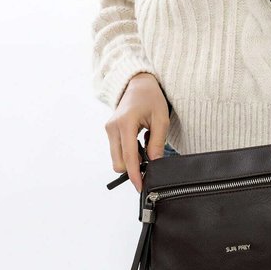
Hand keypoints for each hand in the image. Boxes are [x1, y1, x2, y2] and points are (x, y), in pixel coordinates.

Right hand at [104, 72, 169, 192]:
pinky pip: (117, 150)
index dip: (135, 175)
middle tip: (150, 160)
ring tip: (146, 144)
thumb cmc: (151, 98)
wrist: (138, 83)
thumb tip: (154, 164)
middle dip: (133, 168)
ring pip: (116, 158)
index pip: (129, 157)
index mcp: (126, 124)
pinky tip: (139, 141)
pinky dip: (128, 152)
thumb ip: (157, 142)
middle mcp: (113, 128)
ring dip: (131, 159)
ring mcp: (109, 129)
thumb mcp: (161, 119)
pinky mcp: (109, 131)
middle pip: (119, 162)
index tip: (141, 186)